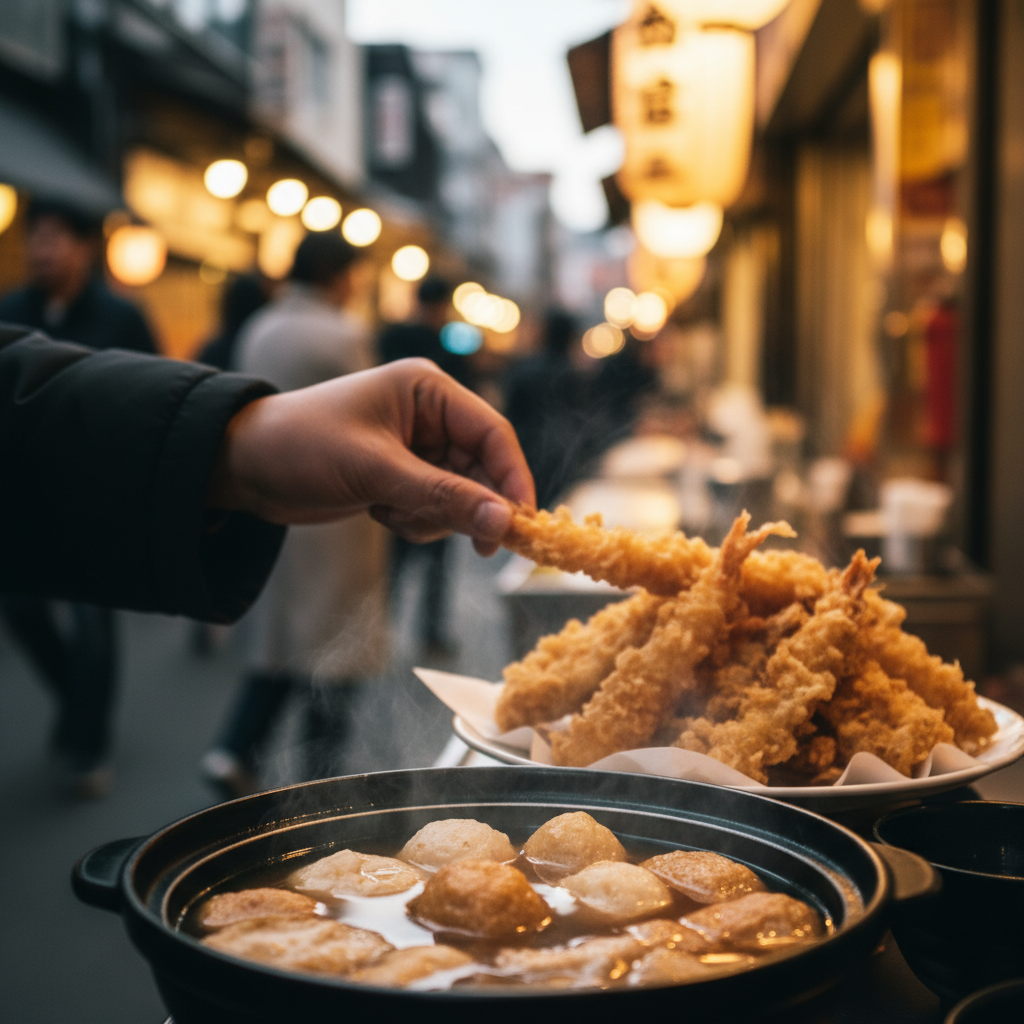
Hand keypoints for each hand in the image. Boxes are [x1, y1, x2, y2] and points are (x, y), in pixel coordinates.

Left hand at [207, 358, 534, 554]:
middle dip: (470, 505)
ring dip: (434, 515)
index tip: (521, 523)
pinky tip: (378, 512)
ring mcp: (416, 447)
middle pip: (482, 468)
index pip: (493, 432)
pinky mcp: (402, 476)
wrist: (244, 467)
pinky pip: (434, 507)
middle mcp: (428, 415)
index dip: (512, 478)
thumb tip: (503, 522)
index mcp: (427, 390)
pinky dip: (415, 520)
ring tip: (389, 511)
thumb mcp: (375, 471)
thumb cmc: (302, 447)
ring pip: (460, 494)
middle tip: (478, 547)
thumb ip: (442, 496)